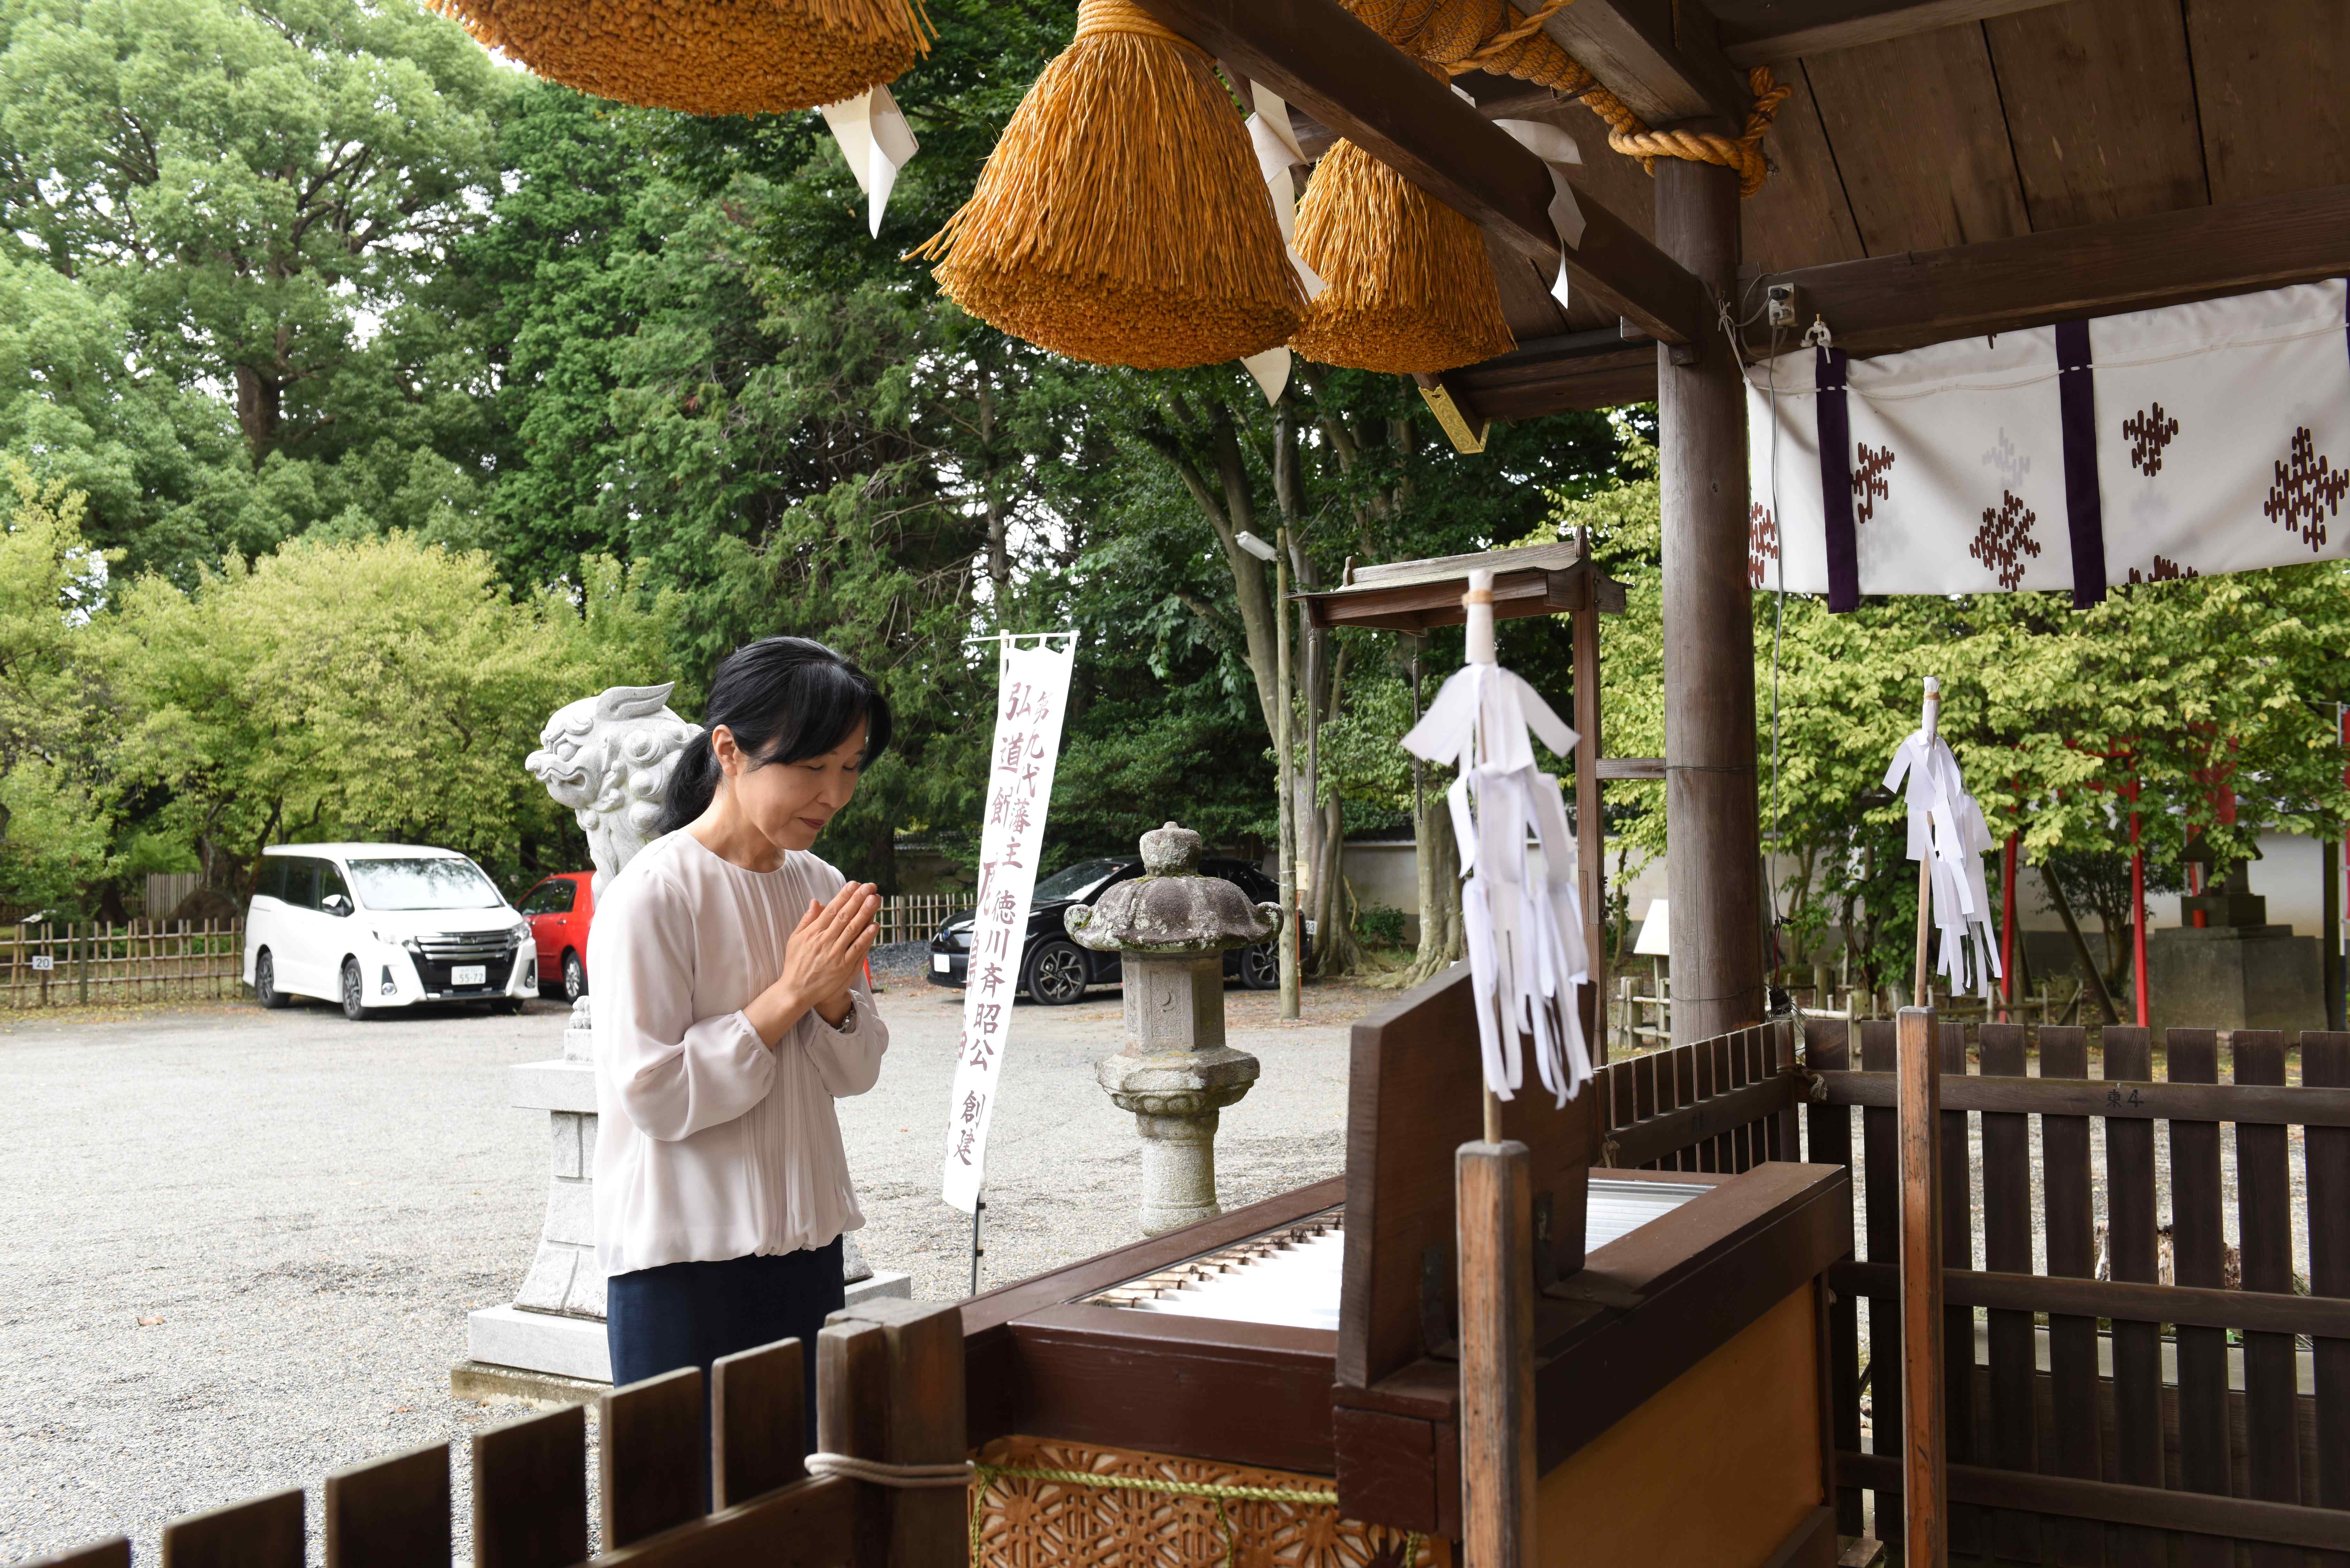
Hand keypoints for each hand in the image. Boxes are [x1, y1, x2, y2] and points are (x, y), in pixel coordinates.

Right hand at [747, 881, 879, 1043]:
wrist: (797, 991)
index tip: (855, 884)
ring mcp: (835, 954)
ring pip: (852, 930)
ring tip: (875, 898)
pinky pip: (857, 949)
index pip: (831, 910)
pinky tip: (875, 925)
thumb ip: (807, 920)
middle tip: (869, 886)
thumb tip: (816, 901)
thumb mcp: (795, 939)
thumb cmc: (796, 964)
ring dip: (865, 913)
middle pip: (844, 916)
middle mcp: (825, 941)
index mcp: (813, 932)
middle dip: (857, 899)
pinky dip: (866, 937)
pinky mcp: (844, 967)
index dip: (844, 896)